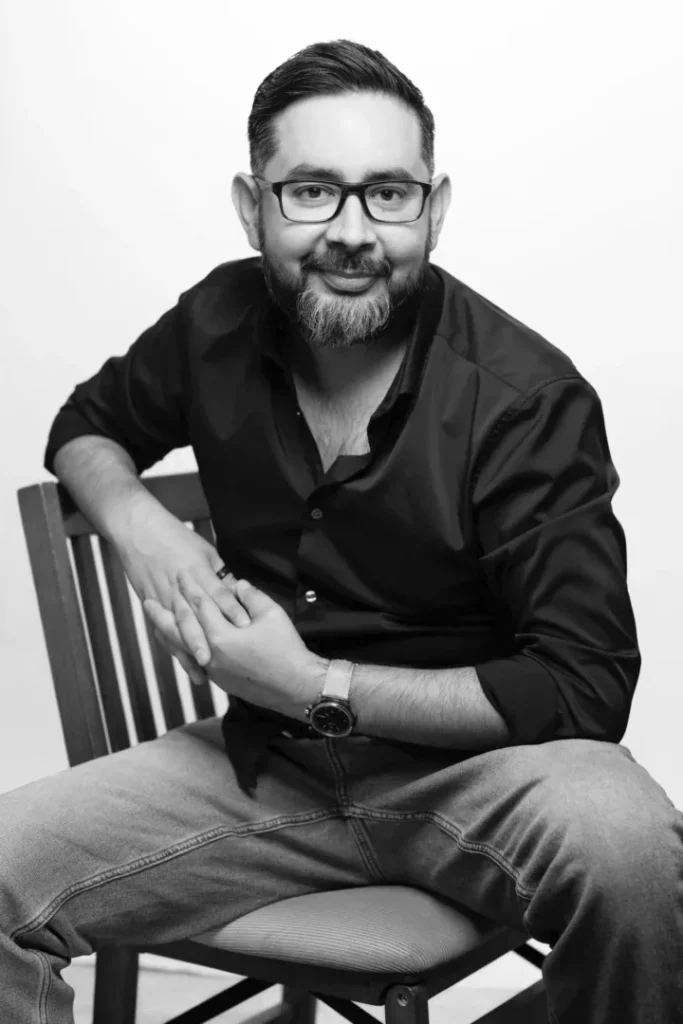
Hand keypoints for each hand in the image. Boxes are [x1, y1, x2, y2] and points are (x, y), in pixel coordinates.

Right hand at [113, 512, 251, 665]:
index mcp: (197, 572)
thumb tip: (239, 594)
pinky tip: (182, 663)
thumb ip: (220, 576)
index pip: (217, 594)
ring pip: (178, 629)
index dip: (231, 611)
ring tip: (202, 672)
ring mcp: (164, 597)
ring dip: (189, 651)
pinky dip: (173, 648)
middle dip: (207, 640)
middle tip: (221, 660)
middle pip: (195, 617)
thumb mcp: (205, 551)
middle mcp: (180, 588)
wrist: (138, 530)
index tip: (245, 628)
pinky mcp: (152, 603)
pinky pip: (162, 630)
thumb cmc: (175, 537)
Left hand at [143, 570, 327, 717]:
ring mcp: (213, 669)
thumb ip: (251, 596)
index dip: (190, 586)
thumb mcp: (272, 614)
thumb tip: (237, 584)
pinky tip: (176, 645)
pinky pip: (192, 661)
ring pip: (181, 648)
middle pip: (179, 629)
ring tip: (153, 622)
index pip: (200, 604)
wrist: (295, 686)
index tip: (181, 572)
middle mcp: (210, 653)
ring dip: (166, 632)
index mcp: (221, 634)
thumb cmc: (286, 649)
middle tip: (146, 600)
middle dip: (163, 612)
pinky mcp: (219, 680)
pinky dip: (180, 650)